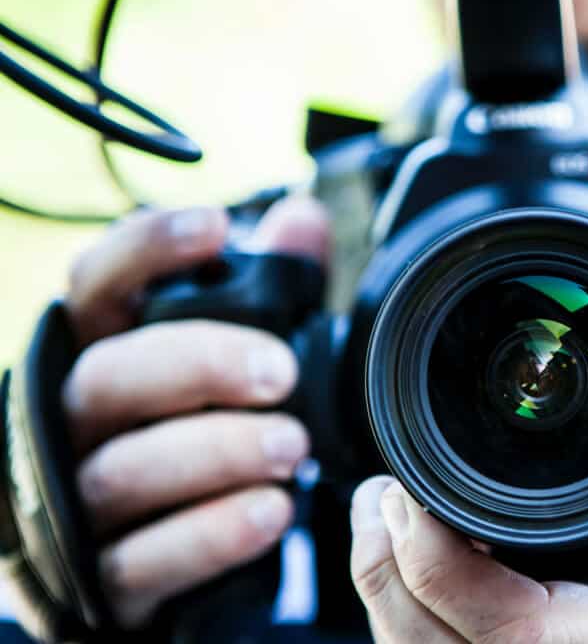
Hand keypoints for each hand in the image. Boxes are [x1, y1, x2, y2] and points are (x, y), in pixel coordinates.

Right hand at [60, 196, 329, 626]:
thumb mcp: (234, 356)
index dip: (146, 249)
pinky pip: (145, 560)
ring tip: (290, 447)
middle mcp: (76, 420)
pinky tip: (270, 512)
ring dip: (217, 453)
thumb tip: (303, 218)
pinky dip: (211, 535)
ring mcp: (79, 502)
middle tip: (280, 373)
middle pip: (109, 375)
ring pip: (125, 470)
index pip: (98, 284)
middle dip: (199, 365)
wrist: (159, 554)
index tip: (216, 228)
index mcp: (105, 351)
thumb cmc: (194, 431)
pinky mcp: (104, 577)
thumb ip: (270, 289)